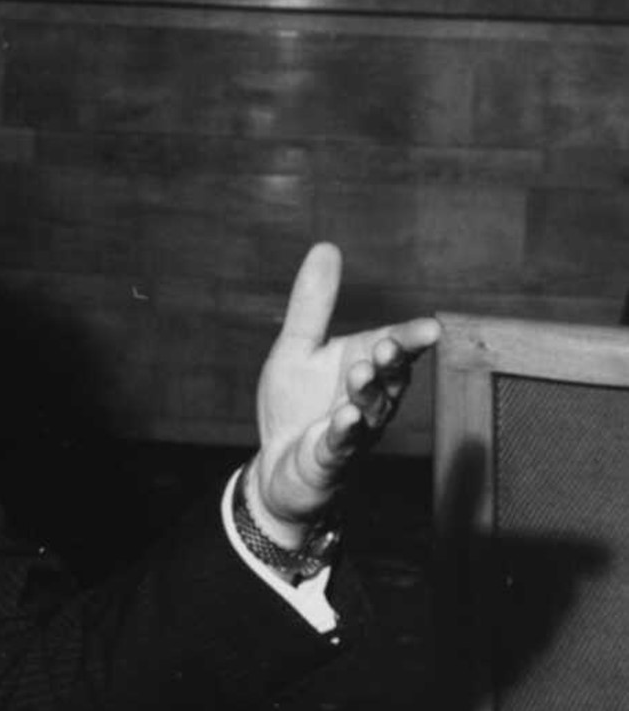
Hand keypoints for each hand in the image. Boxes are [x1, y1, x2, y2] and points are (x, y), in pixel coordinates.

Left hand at [249, 243, 438, 543]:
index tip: (431, 328)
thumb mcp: (297, 347)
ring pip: (371, 411)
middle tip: (390, 345)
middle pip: (392, 378)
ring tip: (361, 371)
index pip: (397, 347)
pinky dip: (344, 432)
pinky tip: (345, 418)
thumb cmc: (296, 404)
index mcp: (366, 365)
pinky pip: (341, 446)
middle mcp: (371, 399)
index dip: (413, 338)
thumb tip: (326, 246)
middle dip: (394, 362)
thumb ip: (313, 304)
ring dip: (368, 391)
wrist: (278, 464)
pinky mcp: (330, 459)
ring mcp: (354, 432)